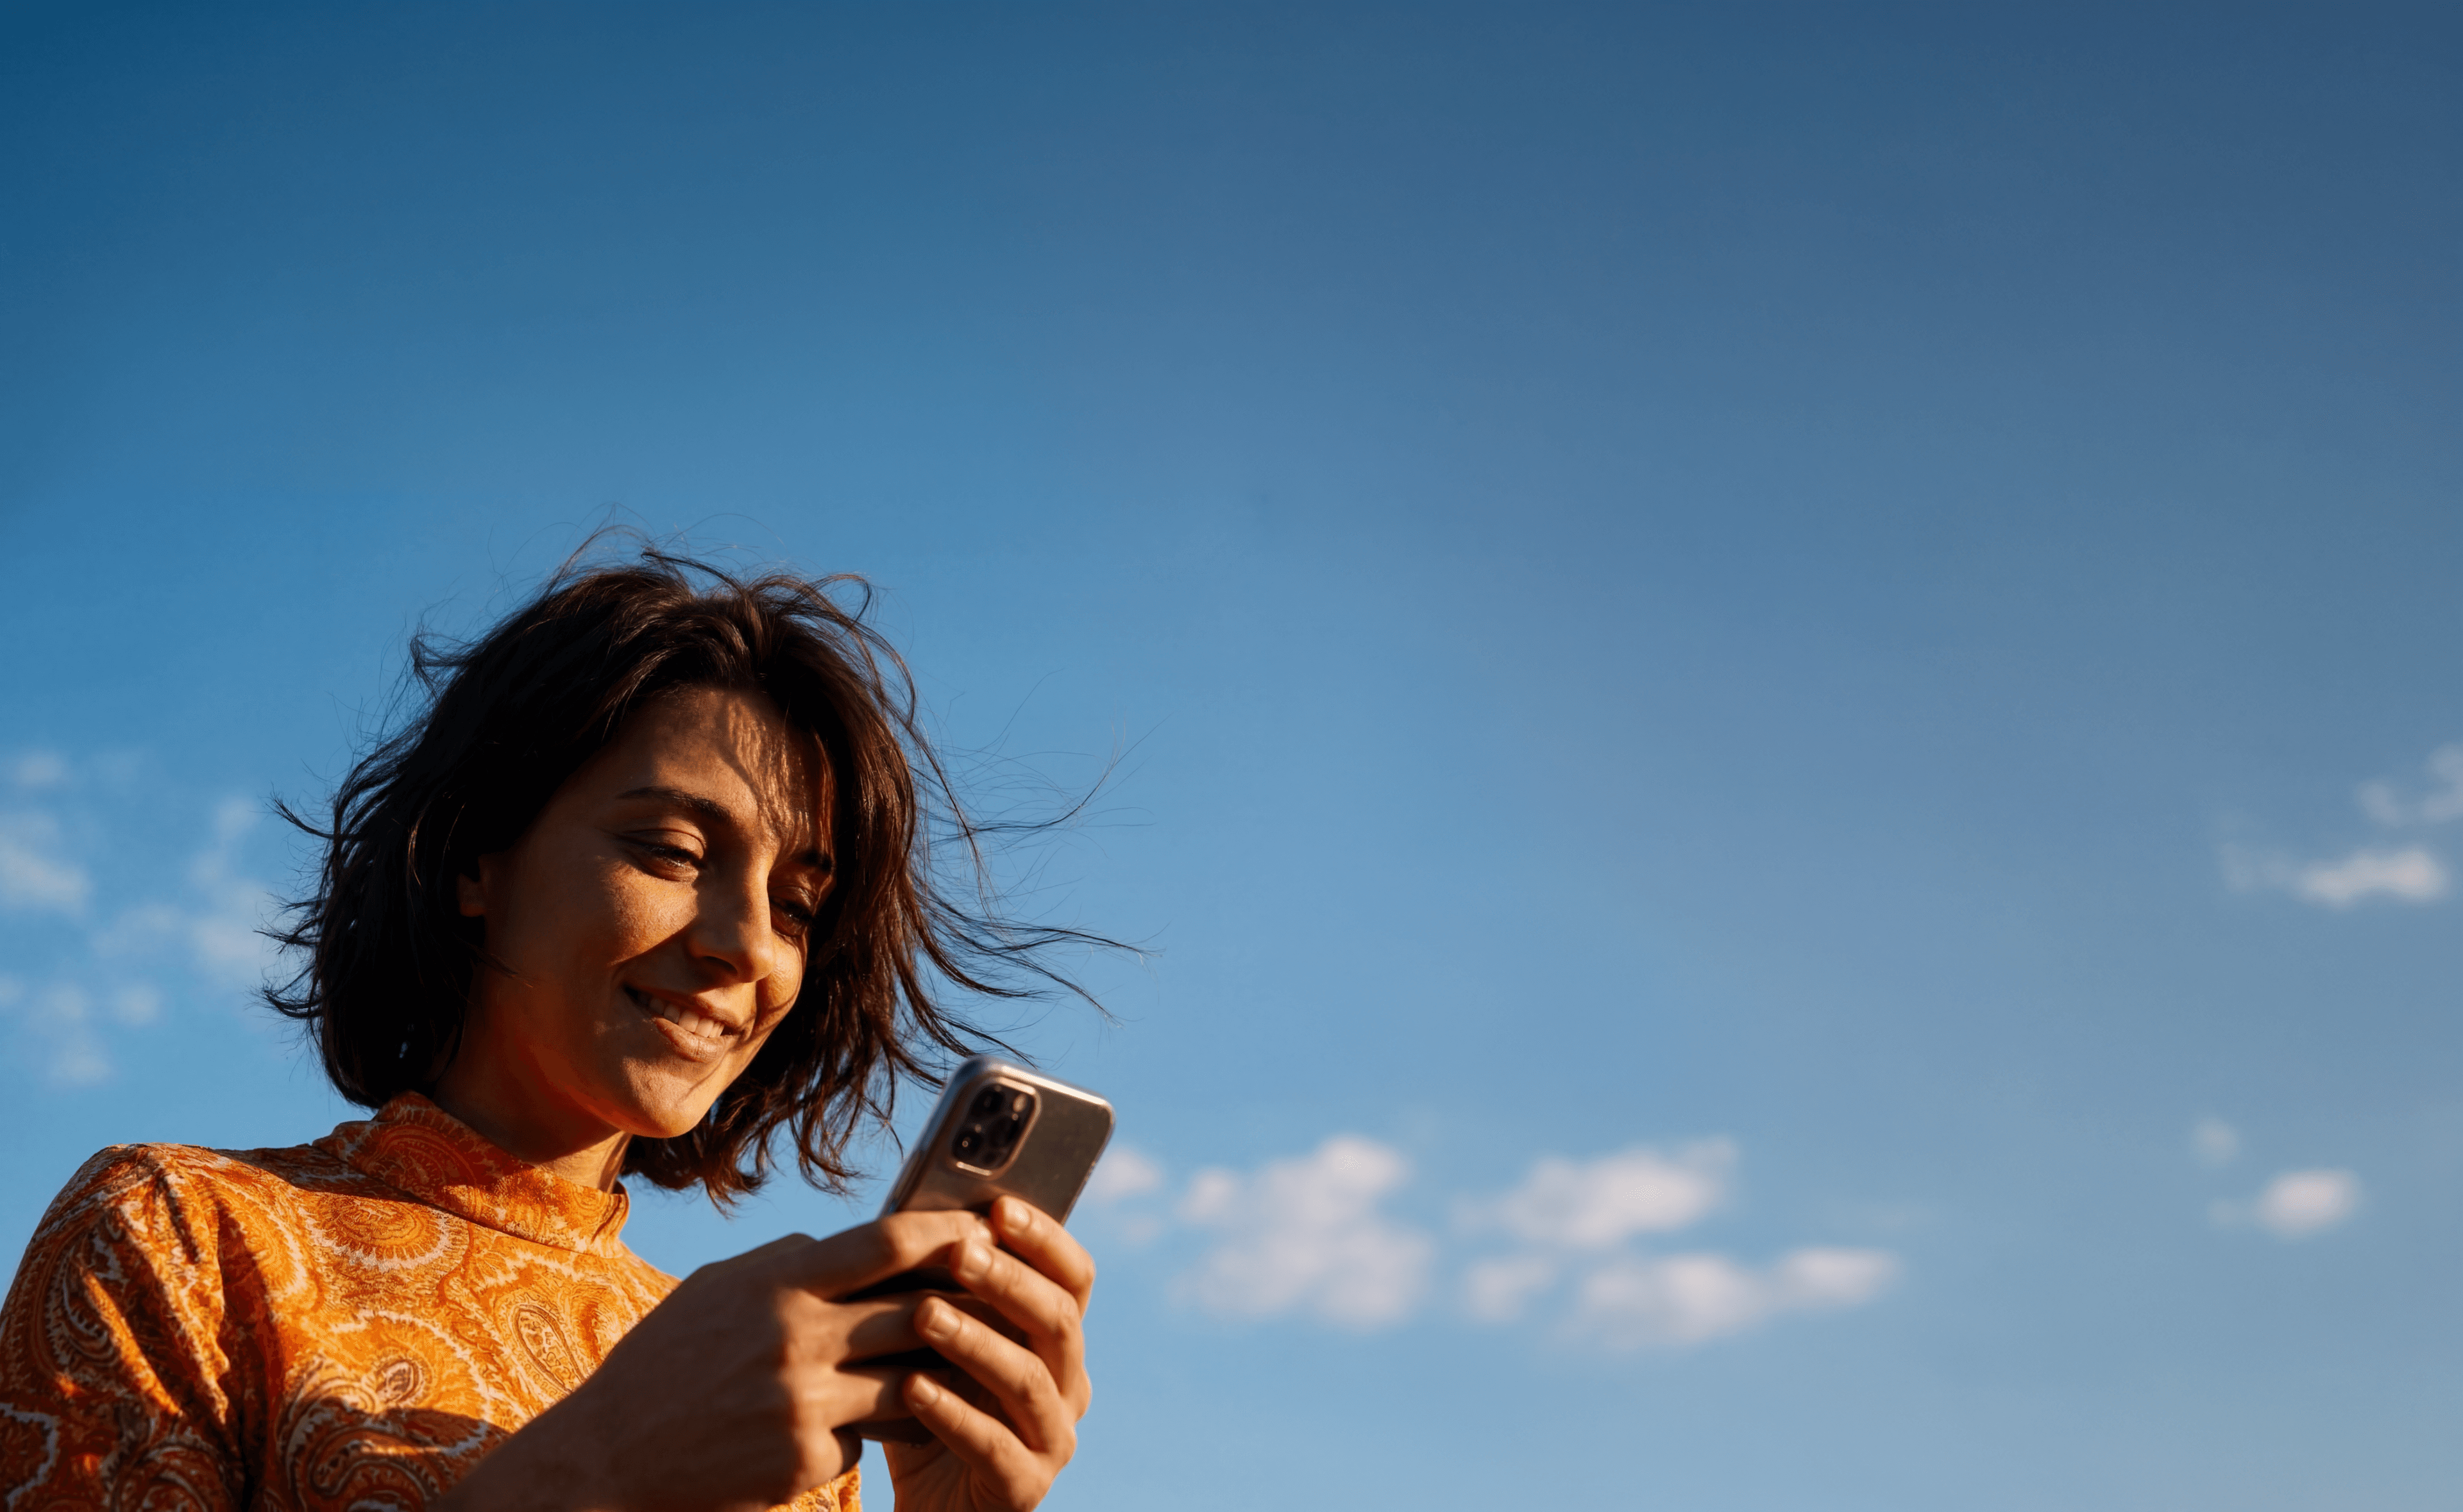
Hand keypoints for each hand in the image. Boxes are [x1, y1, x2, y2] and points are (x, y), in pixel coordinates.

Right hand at [436, 1210, 1001, 1511]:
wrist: (607, 1459)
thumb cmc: (668, 1364)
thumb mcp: (719, 1291)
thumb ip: (787, 1263)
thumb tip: (851, 1241)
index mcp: (776, 1282)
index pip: (886, 1242)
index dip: (946, 1232)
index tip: (984, 1226)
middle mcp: (793, 1336)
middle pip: (915, 1307)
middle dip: (968, 1301)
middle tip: (1009, 1292)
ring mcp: (801, 1400)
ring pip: (910, 1374)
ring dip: (944, 1367)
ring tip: (978, 1356)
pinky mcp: (805, 1457)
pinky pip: (872, 1430)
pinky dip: (887, 1422)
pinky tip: (899, 1420)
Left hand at [885, 1196, 1096, 1511]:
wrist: (931, 1506)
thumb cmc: (928, 1407)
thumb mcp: (936, 1344)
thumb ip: (938, 1291)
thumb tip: (908, 1218)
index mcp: (1057, 1340)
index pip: (1075, 1277)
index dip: (1045, 1239)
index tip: (1001, 1205)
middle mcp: (1069, 1385)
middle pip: (1058, 1319)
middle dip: (1008, 1281)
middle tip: (959, 1253)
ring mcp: (1054, 1439)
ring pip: (1028, 1379)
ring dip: (977, 1340)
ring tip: (925, 1314)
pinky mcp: (1027, 1488)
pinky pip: (995, 1446)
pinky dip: (953, 1413)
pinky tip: (912, 1388)